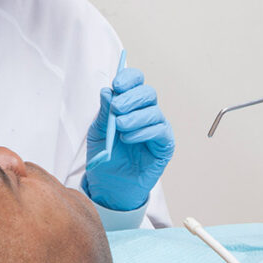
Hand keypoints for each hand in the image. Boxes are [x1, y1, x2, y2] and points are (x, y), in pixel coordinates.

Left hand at [84, 68, 174, 211]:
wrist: (109, 183)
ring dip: (135, 117)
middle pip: (148, 93)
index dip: (129, 79)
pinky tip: (129, 138)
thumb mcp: (98, 131)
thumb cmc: (106, 156)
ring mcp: (157, 127)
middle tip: (117, 108)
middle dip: (131, 98)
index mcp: (130, 104)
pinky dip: (143, 132)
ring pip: (154, 111)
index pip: (136, 82)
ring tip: (120, 127)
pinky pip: (159, 131)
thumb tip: (108, 91)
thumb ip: (104, 112)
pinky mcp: (164, 144)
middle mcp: (146, 112)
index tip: (117, 85)